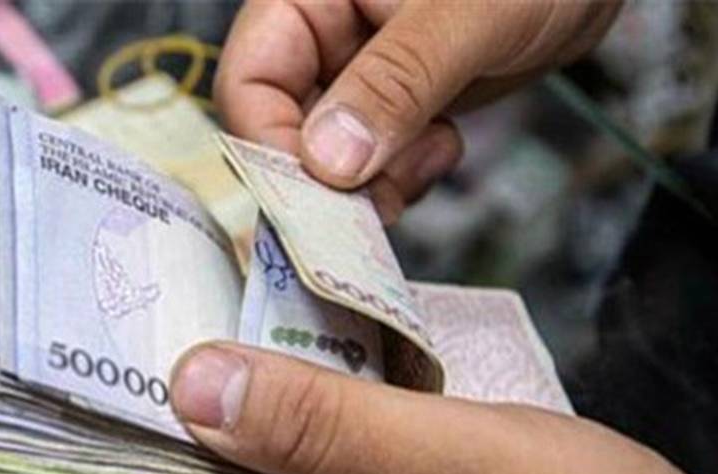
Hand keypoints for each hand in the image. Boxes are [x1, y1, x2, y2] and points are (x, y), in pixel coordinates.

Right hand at [215, 0, 620, 221]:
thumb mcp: (468, 17)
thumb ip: (396, 83)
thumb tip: (327, 161)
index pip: (249, 78)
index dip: (271, 144)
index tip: (317, 201)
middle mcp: (326, 31)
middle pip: (283, 124)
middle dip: (327, 178)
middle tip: (375, 209)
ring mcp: (363, 70)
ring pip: (329, 154)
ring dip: (370, 183)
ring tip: (426, 161)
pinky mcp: (399, 101)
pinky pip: (375, 159)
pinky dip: (401, 175)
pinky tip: (442, 148)